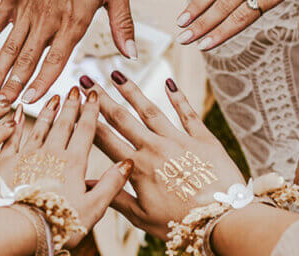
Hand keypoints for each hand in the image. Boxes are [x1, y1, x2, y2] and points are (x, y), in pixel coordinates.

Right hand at [0, 0, 135, 105]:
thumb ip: (122, 24)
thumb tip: (131, 56)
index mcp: (73, 19)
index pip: (56, 59)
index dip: (43, 81)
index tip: (31, 101)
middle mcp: (47, 16)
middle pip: (28, 57)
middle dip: (14, 84)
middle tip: (1, 105)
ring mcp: (28, 5)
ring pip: (10, 44)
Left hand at [0, 87, 132, 247]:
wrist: (16, 228)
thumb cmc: (56, 223)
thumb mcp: (92, 208)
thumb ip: (111, 184)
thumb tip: (127, 163)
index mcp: (73, 164)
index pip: (85, 131)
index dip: (91, 111)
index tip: (94, 94)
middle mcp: (51, 154)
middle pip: (63, 124)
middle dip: (71, 105)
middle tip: (74, 88)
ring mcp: (27, 156)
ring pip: (40, 127)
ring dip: (48, 111)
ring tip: (54, 97)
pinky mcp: (5, 163)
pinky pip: (12, 138)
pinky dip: (15, 123)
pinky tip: (16, 111)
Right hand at [79, 72, 242, 239]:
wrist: (223, 220)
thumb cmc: (180, 224)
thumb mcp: (142, 217)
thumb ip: (115, 197)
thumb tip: (86, 186)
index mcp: (137, 167)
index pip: (105, 139)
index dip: (88, 121)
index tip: (75, 105)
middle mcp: (154, 148)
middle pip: (122, 118)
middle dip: (102, 98)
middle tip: (87, 80)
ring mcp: (178, 140)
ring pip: (150, 110)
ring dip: (132, 91)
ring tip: (117, 73)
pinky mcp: (202, 139)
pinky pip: (187, 113)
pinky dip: (178, 97)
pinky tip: (168, 82)